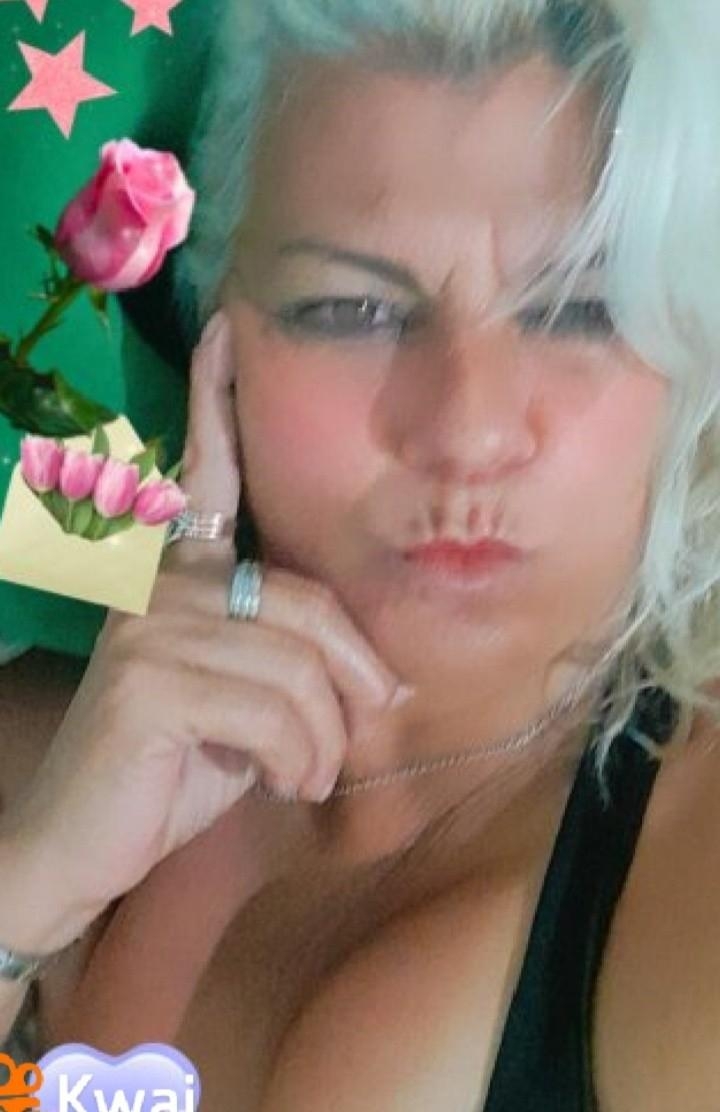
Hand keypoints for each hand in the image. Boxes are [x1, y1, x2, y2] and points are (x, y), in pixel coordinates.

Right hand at [0, 310, 401, 940]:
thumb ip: (298, 668)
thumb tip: (390, 675)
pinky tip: (286, 785)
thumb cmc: (176, 771)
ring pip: (296, 664)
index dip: (214, 405)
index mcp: (179, 575)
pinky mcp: (147, 678)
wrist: (86, 846)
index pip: (204, 480)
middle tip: (367, 728)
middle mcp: (159, 583)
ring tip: (311, 774)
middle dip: (355, 676)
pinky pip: (273, 706)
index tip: (227, 332)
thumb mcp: (253, 710)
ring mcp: (149, 625)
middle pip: (305, 603)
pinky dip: (300, 757)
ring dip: (325, 736)